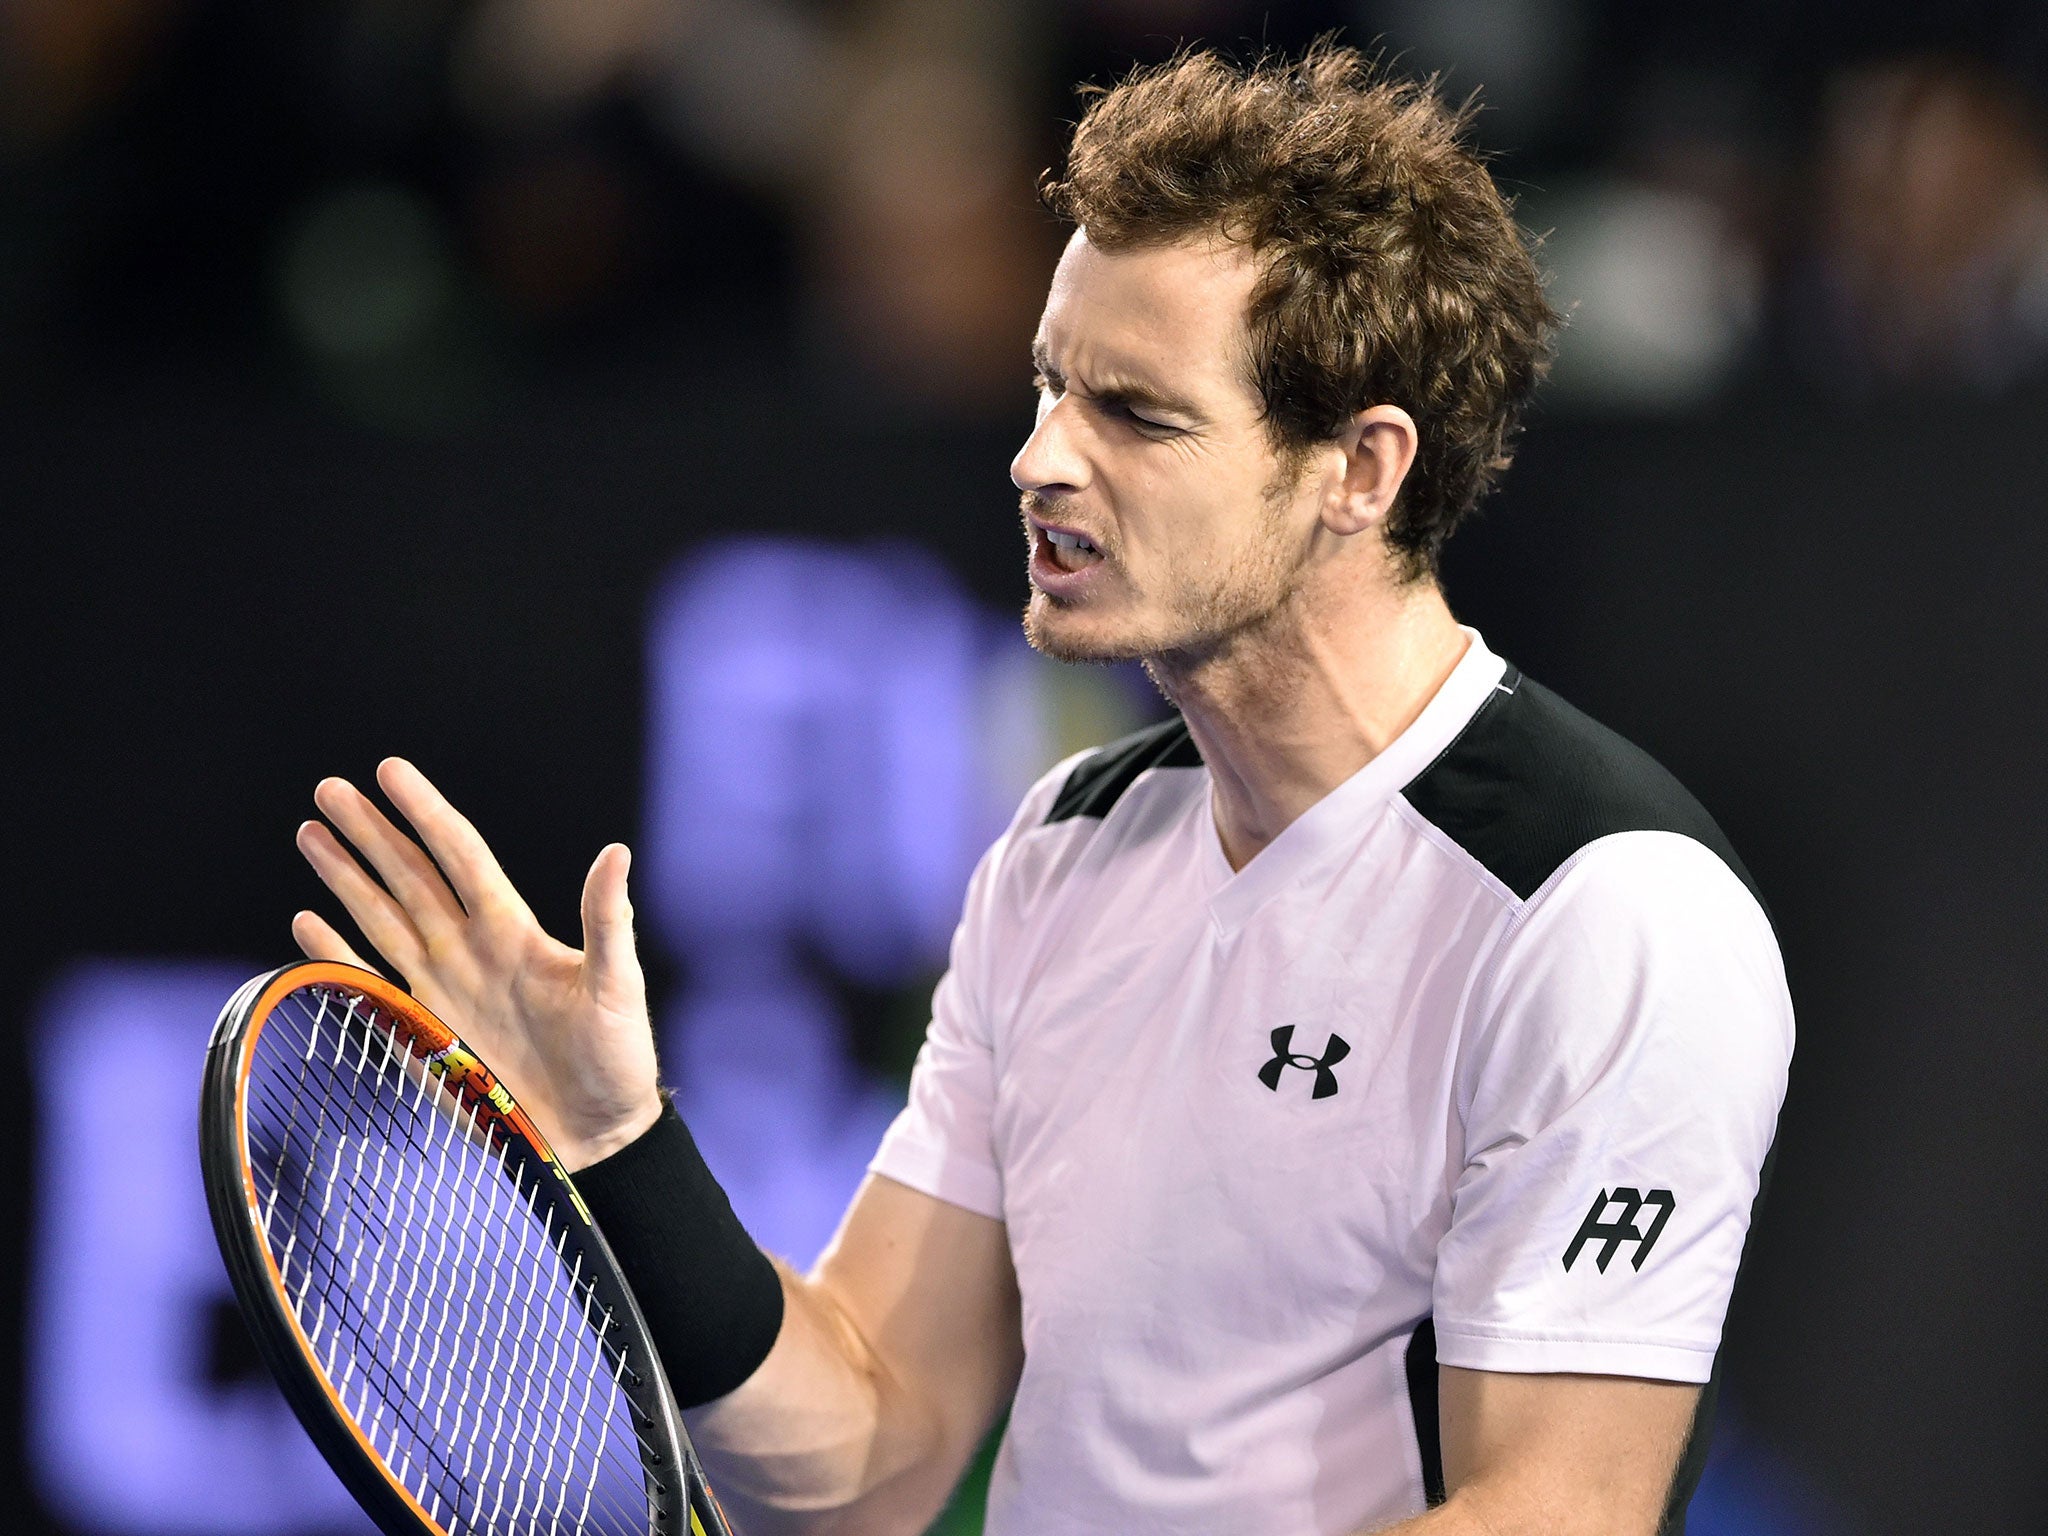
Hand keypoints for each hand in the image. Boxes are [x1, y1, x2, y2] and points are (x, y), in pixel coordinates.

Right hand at [292, 758, 662, 1170]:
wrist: (595, 1136)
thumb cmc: (617, 1059)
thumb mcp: (617, 986)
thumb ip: (606, 921)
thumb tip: (616, 852)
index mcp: (512, 931)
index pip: (459, 855)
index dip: (424, 812)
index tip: (390, 770)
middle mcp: (469, 950)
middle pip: (409, 876)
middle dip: (370, 832)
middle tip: (329, 789)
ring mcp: (443, 987)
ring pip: (382, 916)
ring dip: (346, 876)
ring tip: (311, 833)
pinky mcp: (423, 1029)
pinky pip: (371, 980)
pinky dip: (336, 951)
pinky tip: (307, 920)